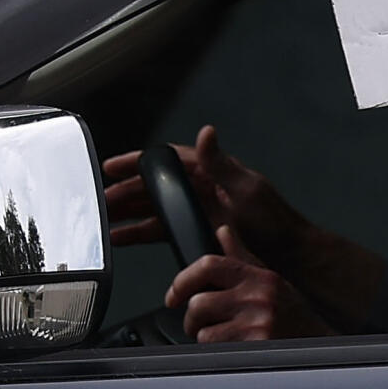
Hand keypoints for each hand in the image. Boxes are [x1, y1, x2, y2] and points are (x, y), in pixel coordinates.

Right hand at [103, 124, 308, 274]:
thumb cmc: (274, 221)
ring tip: (105, 220)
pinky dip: (140, 233)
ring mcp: (197, 210)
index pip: (166, 160)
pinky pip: (160, 229)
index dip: (137, 162)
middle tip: (100, 200)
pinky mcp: (196, 230)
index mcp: (210, 171)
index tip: (112, 167)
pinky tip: (124, 239)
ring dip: (128, 213)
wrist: (287, 255)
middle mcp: (200, 187)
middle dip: (125, 191)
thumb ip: (220, 164)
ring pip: (153, 208)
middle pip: (153, 186)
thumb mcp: (246, 189)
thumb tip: (207, 133)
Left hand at [164, 226, 330, 341]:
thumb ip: (242, 257)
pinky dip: (215, 353)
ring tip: (221, 339)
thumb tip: (222, 230)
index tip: (174, 295)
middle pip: (199, 301)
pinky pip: (214, 348)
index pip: (209, 264)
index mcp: (259, 276)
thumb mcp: (271, 282)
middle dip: (192, 319)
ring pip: (203, 329)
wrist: (321, 350)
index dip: (183, 280)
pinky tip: (232, 351)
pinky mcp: (256, 345)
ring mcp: (258, 321)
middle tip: (200, 325)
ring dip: (205, 338)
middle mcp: (259, 295)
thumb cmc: (294, 318)